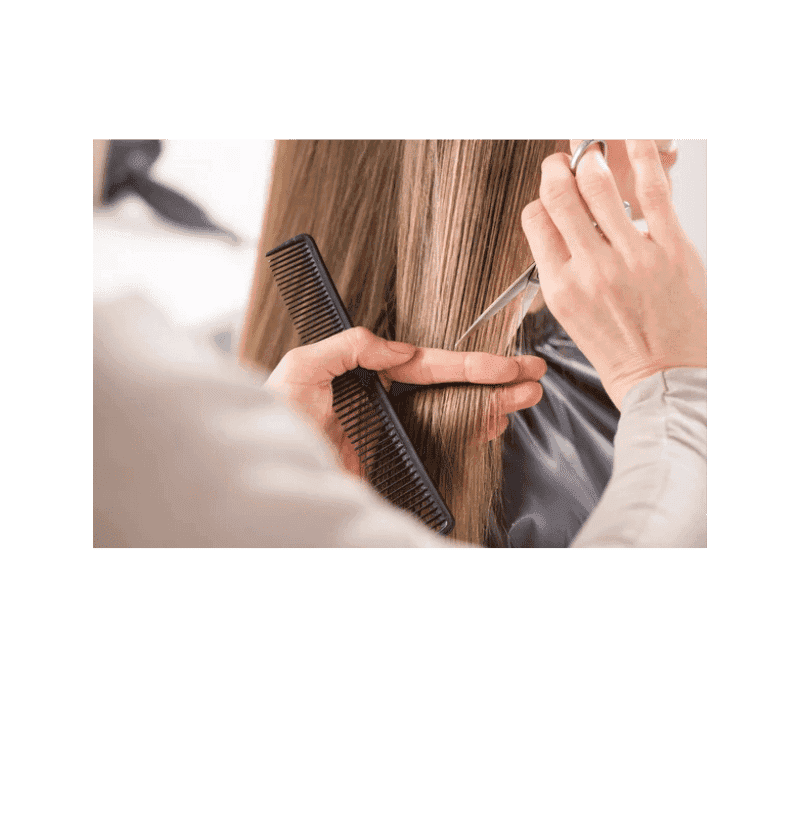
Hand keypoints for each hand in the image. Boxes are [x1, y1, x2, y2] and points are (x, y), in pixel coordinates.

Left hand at [266, 327, 546, 474]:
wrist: (262, 471)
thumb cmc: (272, 417)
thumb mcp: (302, 368)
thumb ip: (349, 347)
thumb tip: (401, 349)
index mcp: (368, 376)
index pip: (428, 366)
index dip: (469, 365)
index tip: (505, 364)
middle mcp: (385, 404)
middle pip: (451, 389)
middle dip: (494, 383)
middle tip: (533, 380)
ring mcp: (391, 435)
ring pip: (452, 415)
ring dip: (490, 407)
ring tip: (525, 400)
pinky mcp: (391, 465)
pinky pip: (438, 449)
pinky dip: (467, 436)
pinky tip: (492, 426)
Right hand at [521, 139, 705, 408]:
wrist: (664, 381)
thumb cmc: (620, 352)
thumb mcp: (572, 316)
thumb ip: (562, 270)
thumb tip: (560, 228)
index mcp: (561, 286)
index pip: (535, 220)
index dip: (540, 199)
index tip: (550, 193)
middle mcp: (591, 269)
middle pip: (561, 195)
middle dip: (557, 168)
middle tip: (563, 162)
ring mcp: (632, 258)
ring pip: (599, 185)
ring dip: (591, 158)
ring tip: (593, 153)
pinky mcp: (670, 250)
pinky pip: (652, 191)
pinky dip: (642, 157)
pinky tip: (635, 138)